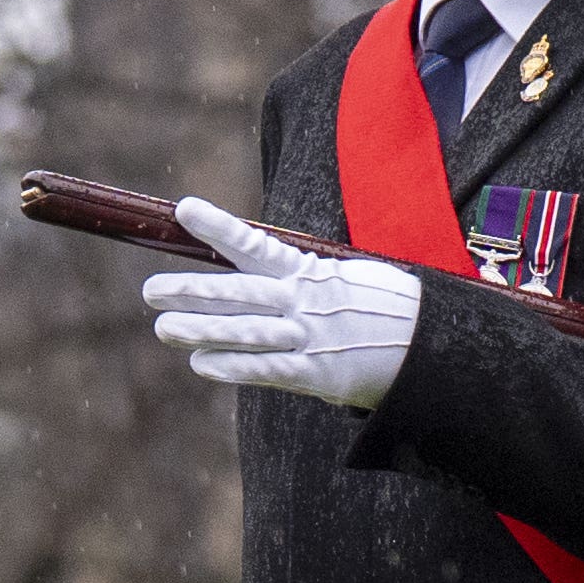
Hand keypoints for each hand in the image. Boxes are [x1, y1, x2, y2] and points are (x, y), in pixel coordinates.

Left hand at [143, 201, 419, 411]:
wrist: (433, 347)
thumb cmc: (384, 311)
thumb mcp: (347, 279)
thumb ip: (301, 281)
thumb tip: (255, 281)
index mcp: (312, 272)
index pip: (258, 244)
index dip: (220, 227)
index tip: (184, 209)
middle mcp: (307, 301)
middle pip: (241, 292)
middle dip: (193, 290)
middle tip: (150, 290)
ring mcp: (312, 337)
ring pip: (247, 331)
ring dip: (202, 329)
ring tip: (163, 327)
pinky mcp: (319, 373)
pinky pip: (268, 368)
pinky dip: (233, 366)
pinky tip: (201, 363)